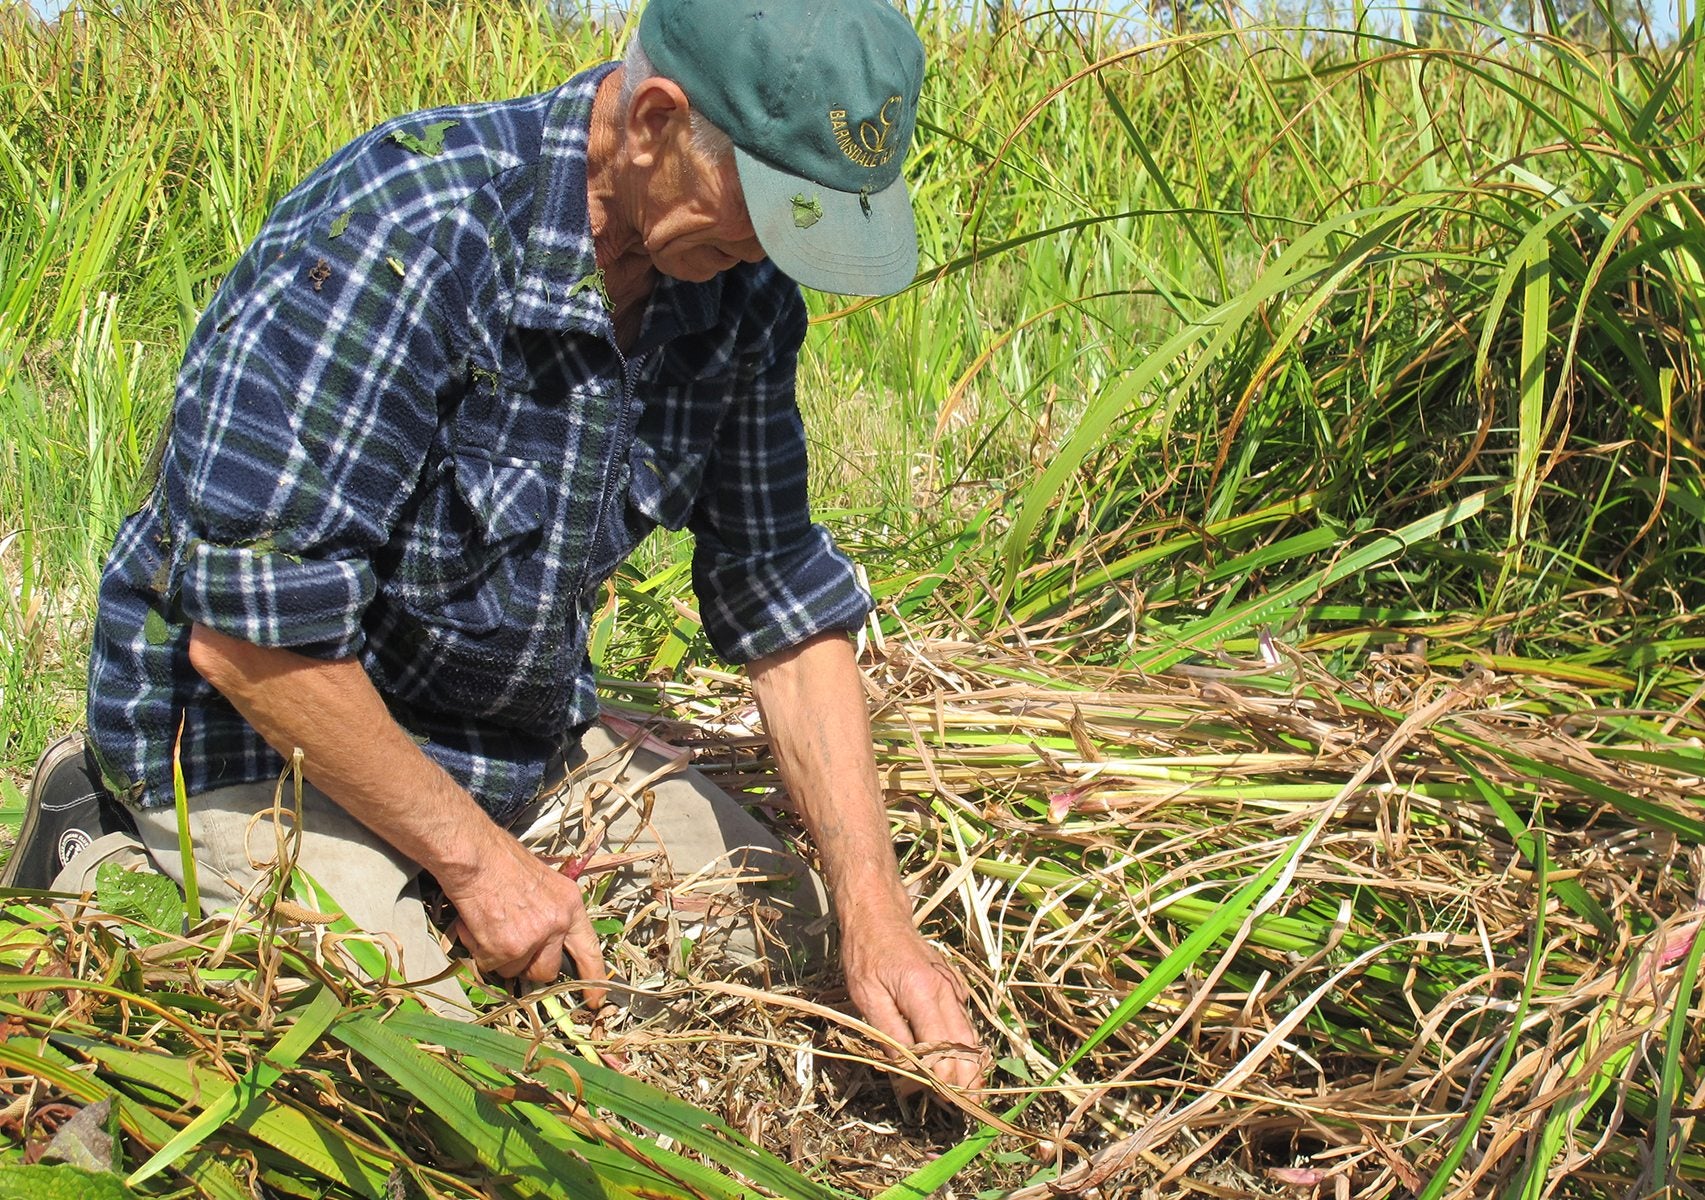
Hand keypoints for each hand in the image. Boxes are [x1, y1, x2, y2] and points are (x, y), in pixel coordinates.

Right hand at [443, 832, 608, 1007]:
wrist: (477, 857)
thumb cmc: (503, 862)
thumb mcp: (544, 883)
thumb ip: (550, 913)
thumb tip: (544, 944)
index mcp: (570, 906)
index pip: (589, 950)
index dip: (593, 980)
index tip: (595, 1001)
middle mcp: (557, 924)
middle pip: (546, 971)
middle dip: (528, 967)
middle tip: (511, 947)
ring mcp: (532, 938)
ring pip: (515, 971)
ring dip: (500, 957)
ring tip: (491, 924)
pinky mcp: (506, 948)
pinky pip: (491, 966)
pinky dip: (480, 951)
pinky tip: (478, 925)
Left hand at [842, 918, 986, 1093]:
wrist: (879, 914)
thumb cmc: (866, 953)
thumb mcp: (866, 995)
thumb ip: (888, 1033)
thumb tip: (904, 1069)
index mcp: (923, 993)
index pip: (942, 1048)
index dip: (940, 1077)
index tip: (934, 1097)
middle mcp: (946, 991)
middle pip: (965, 1044)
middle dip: (965, 1078)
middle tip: (959, 1105)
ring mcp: (953, 987)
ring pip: (970, 1033)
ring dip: (970, 1064)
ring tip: (968, 1093)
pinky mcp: (953, 985)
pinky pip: (964, 1020)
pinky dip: (966, 1043)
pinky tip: (961, 1061)